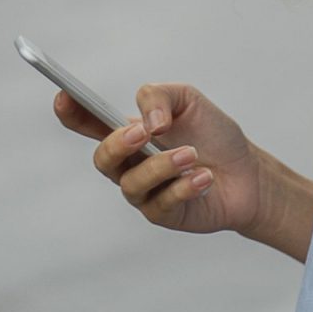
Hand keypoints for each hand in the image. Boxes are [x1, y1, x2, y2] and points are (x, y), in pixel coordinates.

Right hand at [52, 81, 263, 237]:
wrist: (248, 173)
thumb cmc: (213, 135)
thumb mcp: (188, 100)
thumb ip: (159, 97)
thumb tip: (148, 122)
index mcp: (129, 131)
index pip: (89, 122)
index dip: (71, 111)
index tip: (64, 96)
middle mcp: (130, 163)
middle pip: (102, 159)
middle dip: (119, 144)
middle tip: (146, 132)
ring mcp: (144, 192)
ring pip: (132, 183)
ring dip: (162, 166)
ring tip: (192, 155)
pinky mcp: (163, 214)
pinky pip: (160, 204)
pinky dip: (183, 188)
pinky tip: (204, 178)